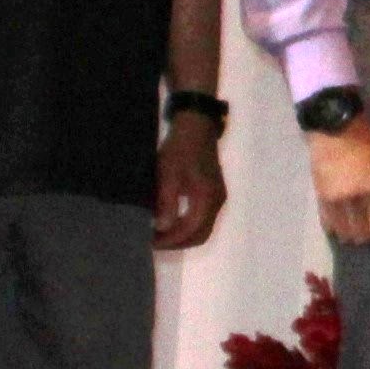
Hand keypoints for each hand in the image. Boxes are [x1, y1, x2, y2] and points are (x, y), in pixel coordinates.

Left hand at [153, 119, 229, 256]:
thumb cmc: (180, 149)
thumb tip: (163, 227)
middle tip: (155, 241)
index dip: (171, 240)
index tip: (151, 242)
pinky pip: (203, 218)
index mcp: (208, 197)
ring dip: (183, 235)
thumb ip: (167, 202)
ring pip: (203, 228)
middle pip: (201, 234)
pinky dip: (188, 225)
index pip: (191, 230)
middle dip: (178, 242)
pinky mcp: (214, 193)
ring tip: (161, 233)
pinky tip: (172, 220)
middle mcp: (217, 201)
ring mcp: (218, 198)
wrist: (197, 126)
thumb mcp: (168, 174)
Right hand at [310, 117, 369, 248]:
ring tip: (359, 233)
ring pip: (347, 233)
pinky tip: (341, 230)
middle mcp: (357, 197)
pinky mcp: (321, 197)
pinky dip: (336, 230)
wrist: (336, 131)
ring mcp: (337, 199)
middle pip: (366, 233)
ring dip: (354, 236)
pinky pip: (328, 224)